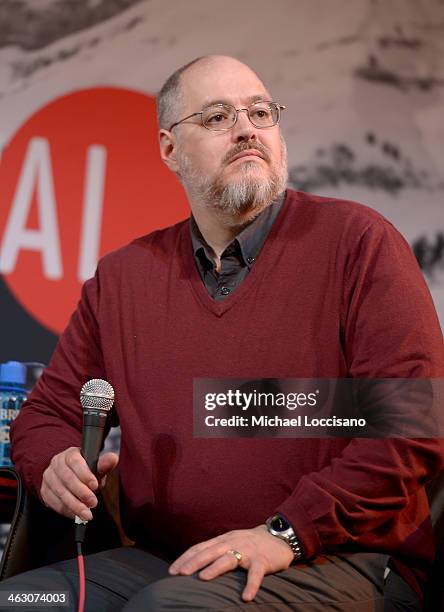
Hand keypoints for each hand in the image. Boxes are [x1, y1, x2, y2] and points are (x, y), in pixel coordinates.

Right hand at [40, 447, 118, 520]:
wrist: (71, 478)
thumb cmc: (85, 471)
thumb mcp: (96, 467)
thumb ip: (104, 464)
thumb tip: (113, 458)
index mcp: (70, 454)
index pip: (75, 462)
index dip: (85, 474)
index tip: (95, 485)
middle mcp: (56, 463)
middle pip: (67, 478)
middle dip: (81, 493)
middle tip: (93, 502)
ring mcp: (48, 477)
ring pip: (60, 492)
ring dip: (74, 505)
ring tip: (86, 514)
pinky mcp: (44, 491)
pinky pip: (54, 502)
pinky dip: (66, 510)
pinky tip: (76, 514)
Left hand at [169, 525, 293, 601]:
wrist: (278, 537)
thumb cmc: (250, 543)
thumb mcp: (230, 542)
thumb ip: (215, 550)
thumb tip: (193, 564)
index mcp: (223, 540)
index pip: (200, 547)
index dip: (186, 558)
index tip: (172, 571)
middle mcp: (232, 543)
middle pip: (210, 551)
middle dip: (194, 562)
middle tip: (180, 574)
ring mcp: (247, 551)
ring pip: (229, 559)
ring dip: (215, 568)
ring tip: (203, 578)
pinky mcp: (262, 560)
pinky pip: (256, 573)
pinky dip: (251, 585)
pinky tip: (246, 597)